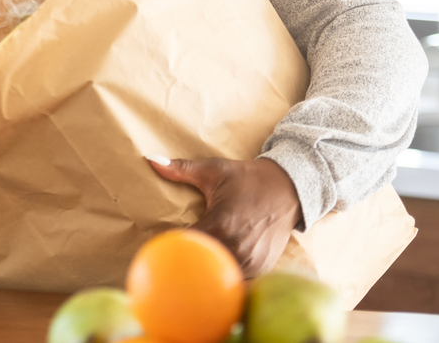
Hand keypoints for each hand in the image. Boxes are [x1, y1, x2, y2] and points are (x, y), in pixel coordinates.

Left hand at [146, 156, 301, 277]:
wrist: (288, 188)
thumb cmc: (246, 178)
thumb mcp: (214, 170)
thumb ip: (181, 168)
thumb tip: (150, 159)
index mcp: (221, 223)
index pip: (189, 246)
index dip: (173, 250)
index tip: (158, 251)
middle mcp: (237, 246)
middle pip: (203, 267)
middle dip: (187, 265)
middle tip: (169, 266)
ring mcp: (251, 259)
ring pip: (221, 277)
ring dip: (206, 274)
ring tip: (188, 274)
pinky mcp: (261, 266)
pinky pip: (238, 279)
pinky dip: (225, 277)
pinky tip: (212, 275)